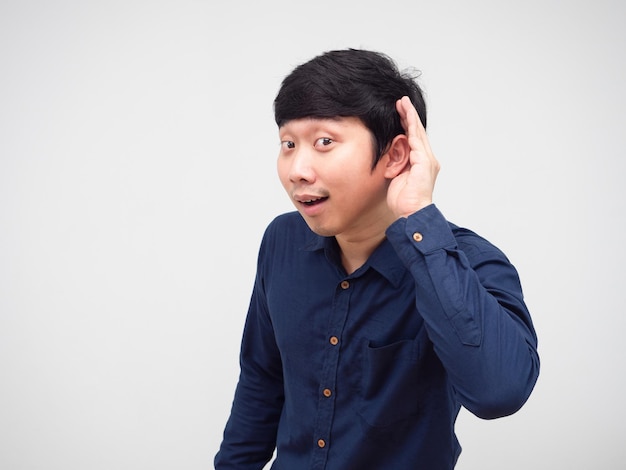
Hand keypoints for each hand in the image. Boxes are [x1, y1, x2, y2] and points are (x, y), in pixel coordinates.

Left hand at [387, 96, 439, 218]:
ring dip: (410, 116)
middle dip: (409, 116)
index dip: (406, 125)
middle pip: (418, 132)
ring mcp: (427, 160)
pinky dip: (411, 126)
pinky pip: (416, 140)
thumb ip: (396, 165)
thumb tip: (389, 156)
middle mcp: (428, 159)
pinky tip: (405, 117)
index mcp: (422, 163)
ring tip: (402, 103)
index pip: (414, 139)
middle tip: (401, 102)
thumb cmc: (404, 201)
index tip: (399, 113)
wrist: (412, 214)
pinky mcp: (424, 162)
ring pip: (418, 132)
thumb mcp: (397, 178)